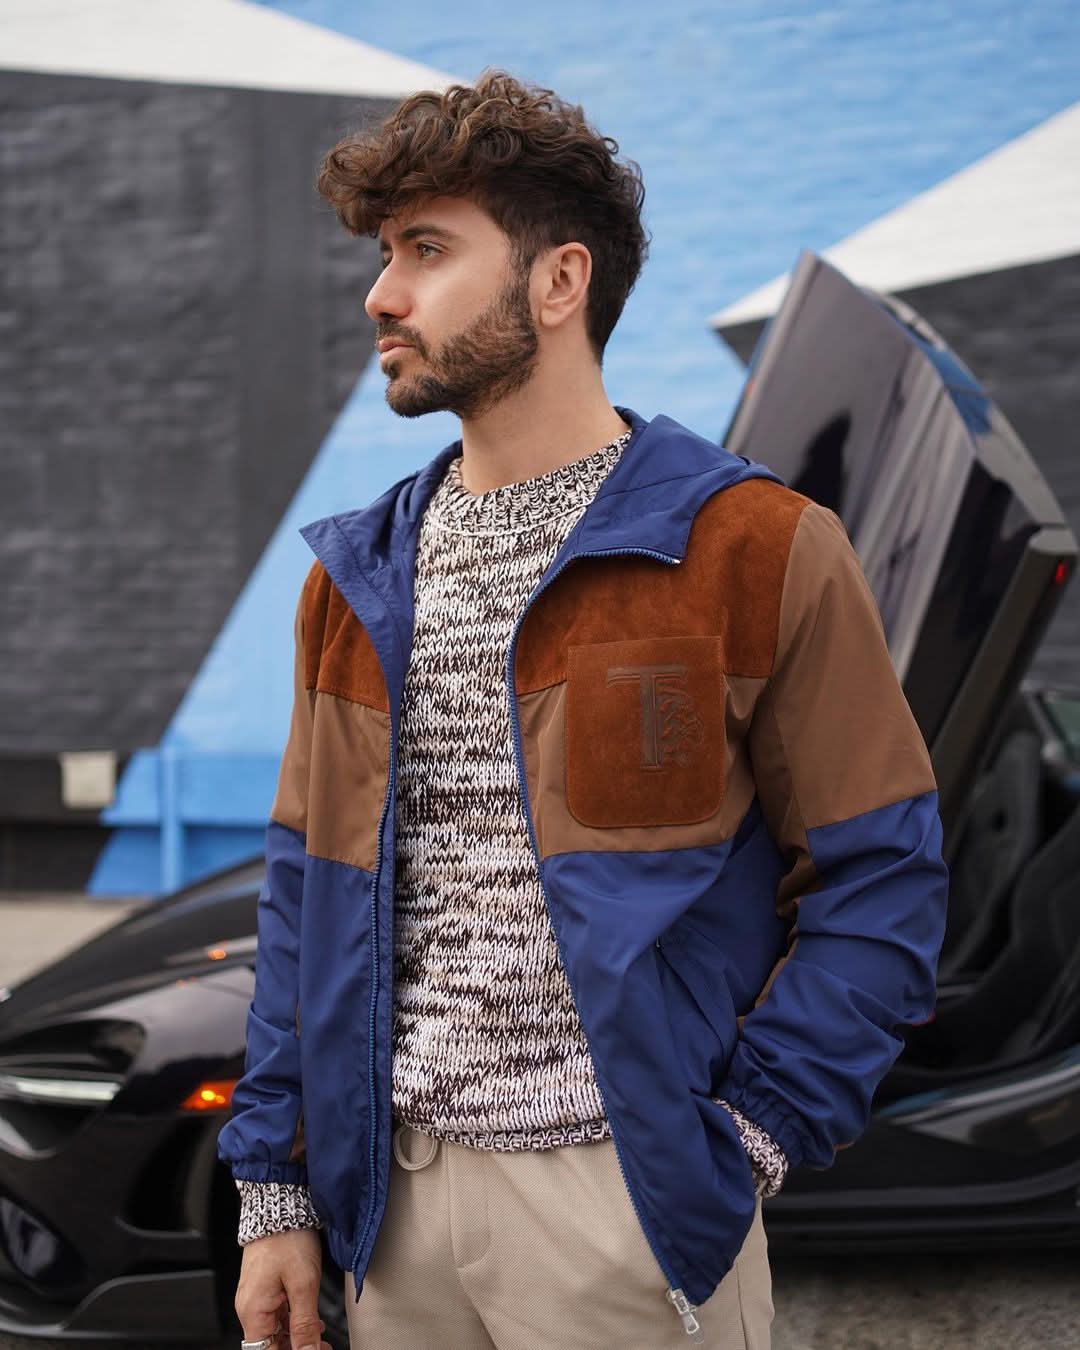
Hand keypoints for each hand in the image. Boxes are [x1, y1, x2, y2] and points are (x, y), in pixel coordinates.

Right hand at [234, 1227, 330, 1349]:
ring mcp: (256, 1296)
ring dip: (297, 1337)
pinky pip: (277, 1314)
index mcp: (253, 1312)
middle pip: (270, 1344)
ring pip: (275, 1330)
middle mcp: (250, 1307)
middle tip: (322, 1348)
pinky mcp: (264, 1286)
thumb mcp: (303, 1284)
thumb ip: (305, 1324)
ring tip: (321, 1339)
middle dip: (296, 1348)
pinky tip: (312, 1321)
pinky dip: (293, 1321)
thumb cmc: (287, 1238)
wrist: (280, 1205)